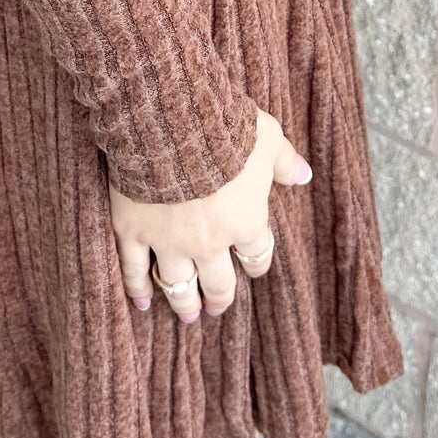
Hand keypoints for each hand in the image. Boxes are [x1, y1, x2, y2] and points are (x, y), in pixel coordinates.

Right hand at [109, 104, 311, 323]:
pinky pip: (133, 269)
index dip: (256, 263)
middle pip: (218, 282)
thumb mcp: (267, 138)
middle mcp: (208, 241)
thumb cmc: (224, 127)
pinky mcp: (133, 231)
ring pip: (177, 284)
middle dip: (219, 297)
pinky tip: (140, 303)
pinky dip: (136, 289)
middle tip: (216, 308)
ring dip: (183, 302)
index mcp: (244, 221)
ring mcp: (168, 240)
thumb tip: (304, 175)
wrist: (171, 122)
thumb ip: (285, 161)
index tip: (252, 267)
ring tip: (187, 315)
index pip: (256, 254)